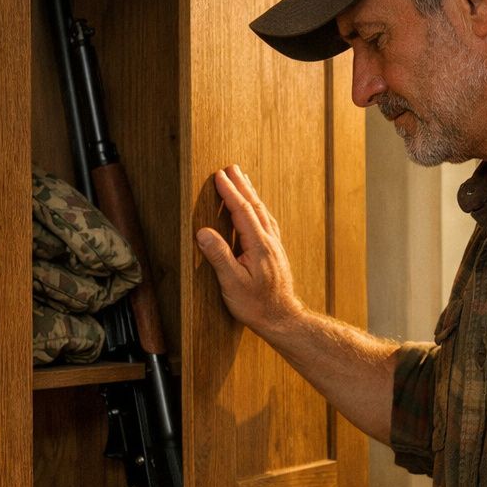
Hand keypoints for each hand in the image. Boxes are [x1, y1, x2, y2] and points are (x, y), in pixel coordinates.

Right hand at [194, 165, 302, 336]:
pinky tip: (256, 209)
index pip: (243, 211)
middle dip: (241, 186)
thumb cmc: (256, 305)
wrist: (282, 319)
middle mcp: (270, 242)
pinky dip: (258, 209)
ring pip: (263, 213)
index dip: (230, 192)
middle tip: (230, 167)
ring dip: (251, 194)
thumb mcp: (232, 284)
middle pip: (255, 207)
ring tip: (242, 180)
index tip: (219, 175)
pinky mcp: (275, 253)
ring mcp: (274, 247)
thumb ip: (219, 256)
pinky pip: (267, 223)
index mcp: (259, 246)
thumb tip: (203, 232)